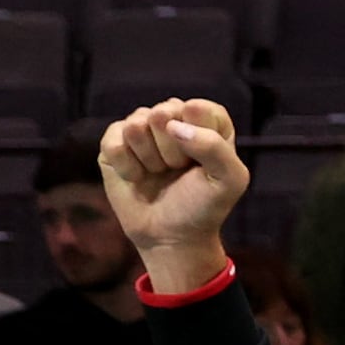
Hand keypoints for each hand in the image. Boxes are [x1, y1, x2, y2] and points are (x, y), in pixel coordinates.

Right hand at [97, 98, 247, 286]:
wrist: (172, 236)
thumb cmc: (204, 206)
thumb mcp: (230, 180)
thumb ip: (214, 146)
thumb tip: (172, 126)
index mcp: (206, 121)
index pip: (199, 108)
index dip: (199, 138)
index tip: (203, 163)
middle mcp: (172, 119)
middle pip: (163, 113)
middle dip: (172, 150)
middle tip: (178, 170)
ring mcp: (141, 128)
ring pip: (136, 124)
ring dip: (150, 159)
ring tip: (159, 173)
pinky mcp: (114, 141)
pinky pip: (114, 141)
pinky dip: (128, 167)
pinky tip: (138, 177)